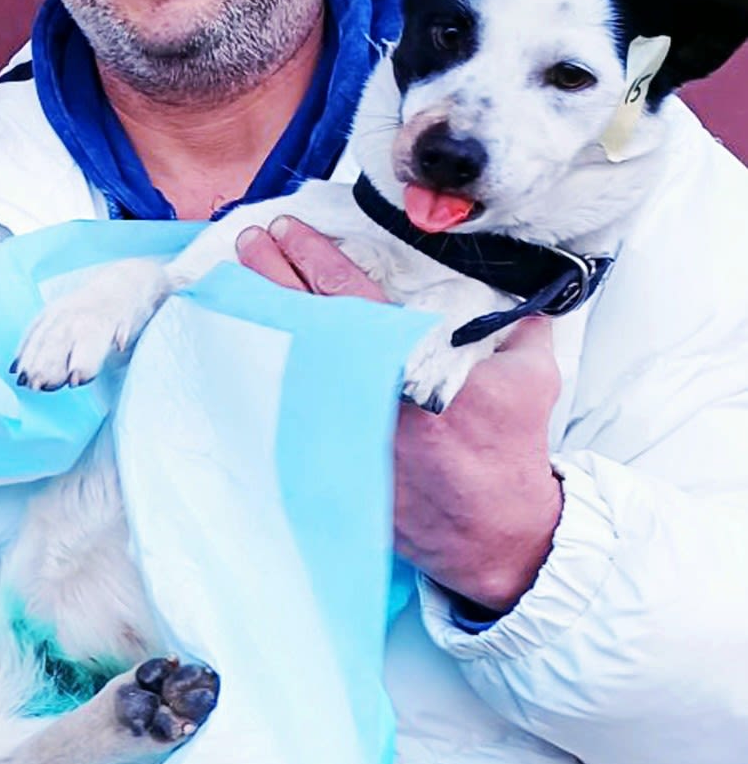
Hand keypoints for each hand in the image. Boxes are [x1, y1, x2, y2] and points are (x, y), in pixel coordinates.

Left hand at [237, 216, 561, 611]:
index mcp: (410, 360)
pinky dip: (261, 383)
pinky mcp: (329, 466)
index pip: (348, 292)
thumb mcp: (529, 374)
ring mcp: (341, 430)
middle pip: (302, 320)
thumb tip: (510, 288)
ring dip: (258, 322)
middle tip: (249, 243)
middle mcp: (365, 392)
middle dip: (271, 275)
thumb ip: (514, 322)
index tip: (287, 231)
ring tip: (234, 286)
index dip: (311, 256)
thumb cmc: (510, 452)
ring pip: (286, 364)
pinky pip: (285, 414)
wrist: (493, 532)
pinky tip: (240, 358)